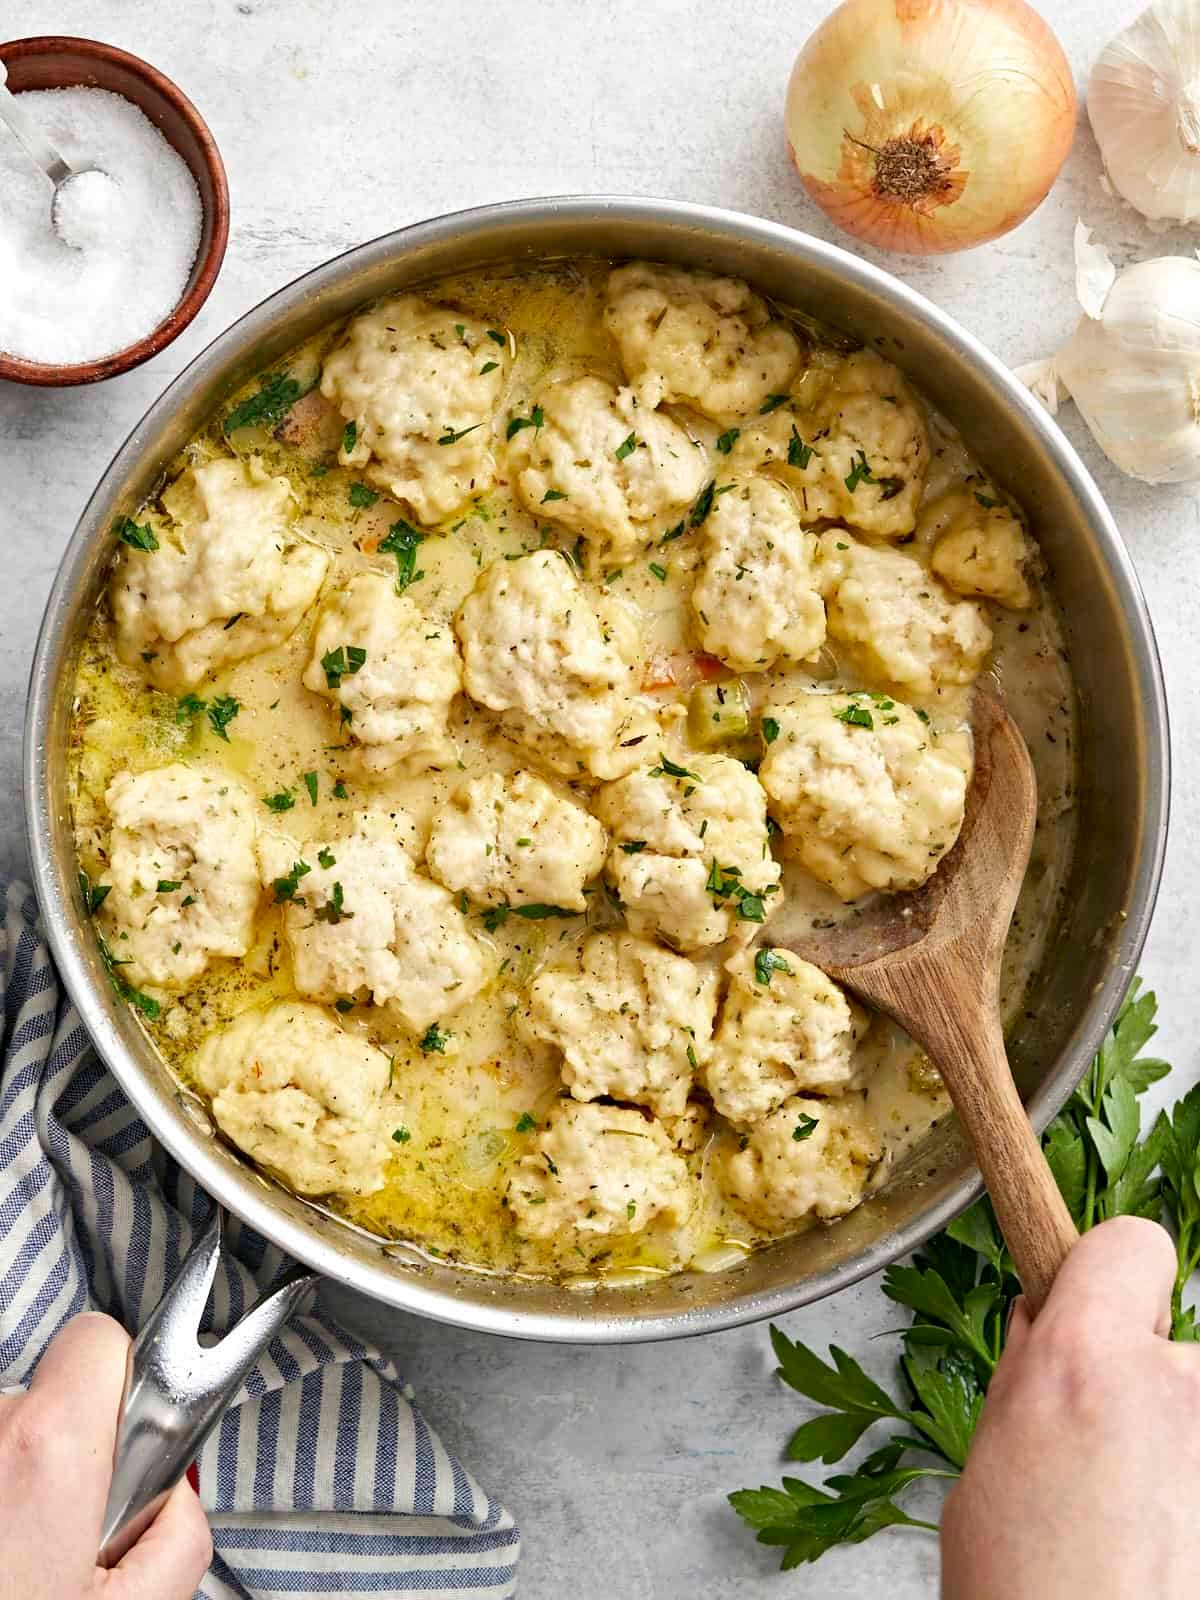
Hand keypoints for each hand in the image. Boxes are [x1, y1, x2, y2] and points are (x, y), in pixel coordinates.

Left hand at [0, 1312, 210, 1598]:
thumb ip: (181, 1532)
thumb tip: (177, 1498)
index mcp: (46, 1448)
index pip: (100, 1340)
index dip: (126, 1385)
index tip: (131, 1443)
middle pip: (49, 1396)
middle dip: (73, 1450)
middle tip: (73, 1534)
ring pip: (3, 1440)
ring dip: (15, 1483)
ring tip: (18, 1563)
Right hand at [941, 1216, 1199, 1598]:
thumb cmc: (1026, 1597)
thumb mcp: (991, 1460)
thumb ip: (1032, 1377)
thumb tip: (1050, 1329)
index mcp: (1084, 1363)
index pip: (1133, 1242)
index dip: (1110, 1273)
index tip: (1100, 1308)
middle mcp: (1176, 1388)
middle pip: (1175, 1336)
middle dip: (1146, 1376)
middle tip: (1111, 1455)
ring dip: (1179, 1442)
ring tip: (1144, 1519)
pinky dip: (1195, 1489)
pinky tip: (1169, 1543)